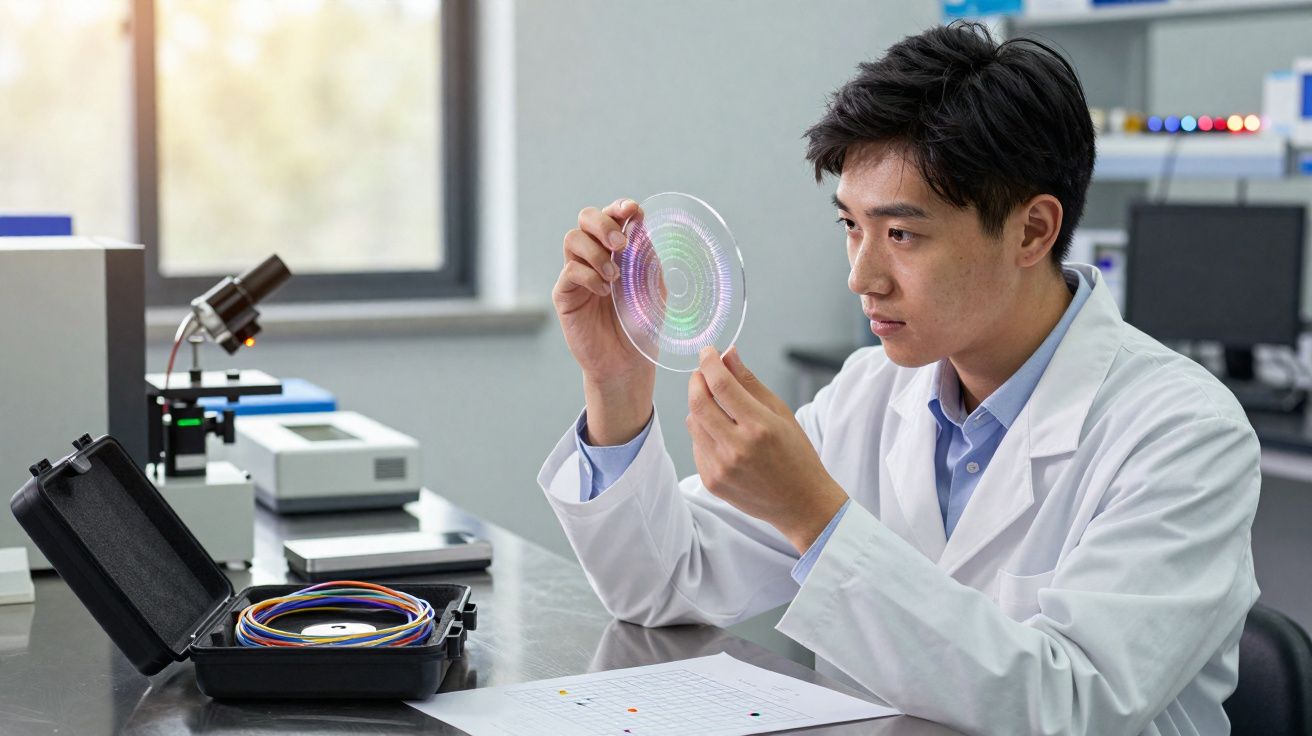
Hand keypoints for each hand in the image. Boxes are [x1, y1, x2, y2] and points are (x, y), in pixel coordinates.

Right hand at [553, 198, 655, 444]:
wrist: (628, 362)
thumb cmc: (643, 324)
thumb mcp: (652, 285)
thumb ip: (644, 255)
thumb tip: (639, 220)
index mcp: (618, 250)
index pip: (612, 216)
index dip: (619, 207)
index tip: (633, 211)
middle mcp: (595, 257)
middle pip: (585, 218)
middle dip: (602, 223)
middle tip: (620, 244)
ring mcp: (577, 274)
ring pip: (572, 239)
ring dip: (595, 251)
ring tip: (614, 276)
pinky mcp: (565, 295)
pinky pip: (569, 271)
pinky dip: (588, 276)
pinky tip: (605, 292)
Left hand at [686, 347, 848, 553]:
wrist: (801, 503)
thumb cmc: (796, 455)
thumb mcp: (781, 413)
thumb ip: (750, 382)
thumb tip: (728, 353)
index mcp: (759, 427)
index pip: (722, 385)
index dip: (710, 363)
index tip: (708, 352)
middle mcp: (737, 448)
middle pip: (698, 403)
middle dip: (696, 381)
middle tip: (703, 373)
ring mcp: (721, 468)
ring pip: (693, 423)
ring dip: (699, 407)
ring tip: (719, 408)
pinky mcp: (712, 481)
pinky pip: (696, 445)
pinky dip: (704, 433)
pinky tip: (724, 436)